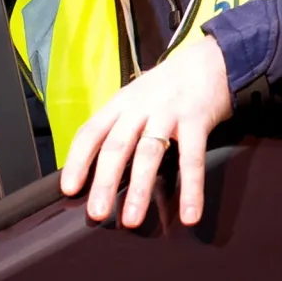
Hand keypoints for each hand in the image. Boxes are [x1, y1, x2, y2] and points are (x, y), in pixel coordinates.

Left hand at [59, 34, 233, 227]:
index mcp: (121, 103)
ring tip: (132, 220)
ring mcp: (168, 113)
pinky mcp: (197, 120)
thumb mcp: (137, 97)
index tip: (70, 189)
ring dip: (139, 189)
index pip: (91, 131)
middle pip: (116, 146)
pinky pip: (192, 158)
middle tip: (97, 214)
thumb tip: (98, 166)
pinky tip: (190, 213)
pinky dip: (191, 189)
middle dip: (104, 182)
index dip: (77, 160)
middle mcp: (140, 107)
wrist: (212, 60)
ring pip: (148, 153)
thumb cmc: (170, 86)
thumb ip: (121, 124)